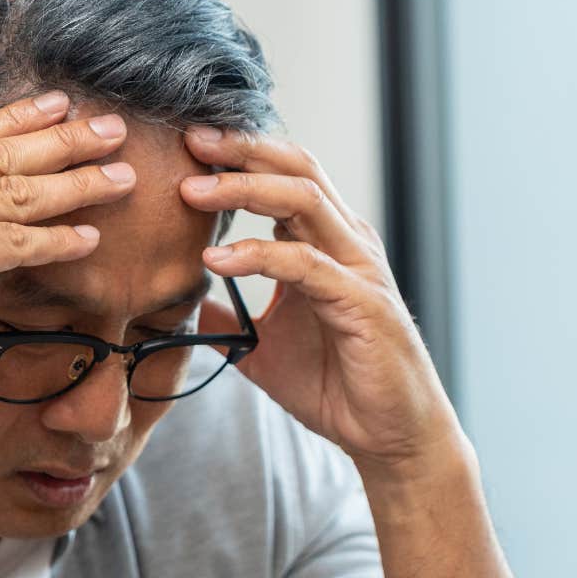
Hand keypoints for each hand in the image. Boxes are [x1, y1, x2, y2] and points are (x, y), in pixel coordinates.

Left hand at [179, 127, 462, 477]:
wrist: (390, 435)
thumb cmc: (337, 386)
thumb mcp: (264, 349)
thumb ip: (229, 322)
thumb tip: (186, 309)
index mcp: (327, 242)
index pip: (284, 176)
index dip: (239, 154)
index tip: (187, 146)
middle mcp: (347, 243)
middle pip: (296, 169)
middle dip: (241, 150)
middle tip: (190, 142)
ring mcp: (358, 269)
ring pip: (303, 201)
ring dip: (244, 189)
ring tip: (192, 191)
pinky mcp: (361, 303)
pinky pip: (305, 264)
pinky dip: (258, 255)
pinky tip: (217, 261)